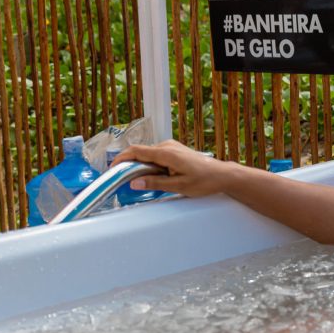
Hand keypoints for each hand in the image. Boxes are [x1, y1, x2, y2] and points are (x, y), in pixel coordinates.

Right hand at [114, 140, 230, 197]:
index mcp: (166, 153)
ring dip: (140, 166)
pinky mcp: (174, 151)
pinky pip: (156, 156)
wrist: (221, 174)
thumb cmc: (204, 180)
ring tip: (137, 181)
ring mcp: (171, 147)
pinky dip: (149, 165)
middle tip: (121, 180)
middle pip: (140, 152)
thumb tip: (134, 182)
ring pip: (148, 155)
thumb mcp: (178, 186)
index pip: (136, 151)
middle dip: (129, 165)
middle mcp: (167, 146)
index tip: (112, 168)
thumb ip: (155, 183)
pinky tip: (151, 177)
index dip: (121, 159)